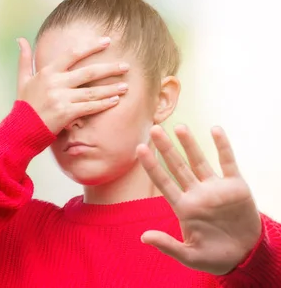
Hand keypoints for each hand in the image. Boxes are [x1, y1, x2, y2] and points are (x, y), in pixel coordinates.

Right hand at [16, 37, 128, 133]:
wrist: (20, 130)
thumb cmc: (24, 105)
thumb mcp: (22, 80)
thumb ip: (25, 59)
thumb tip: (21, 39)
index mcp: (47, 72)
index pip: (72, 54)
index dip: (91, 46)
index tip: (107, 41)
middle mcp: (56, 83)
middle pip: (88, 72)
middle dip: (109, 68)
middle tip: (126, 66)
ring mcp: (61, 98)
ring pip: (92, 91)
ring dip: (111, 88)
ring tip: (125, 86)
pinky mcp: (66, 113)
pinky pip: (89, 107)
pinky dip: (103, 104)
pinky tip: (115, 100)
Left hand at [137, 125, 261, 274]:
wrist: (244, 256)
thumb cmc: (213, 257)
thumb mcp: (189, 256)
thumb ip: (167, 245)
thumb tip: (143, 237)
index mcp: (183, 207)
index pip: (163, 182)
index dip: (152, 166)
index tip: (139, 149)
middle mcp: (197, 194)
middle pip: (177, 166)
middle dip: (166, 149)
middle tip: (154, 129)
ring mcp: (215, 189)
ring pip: (199, 161)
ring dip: (190, 144)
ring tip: (179, 127)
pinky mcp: (236, 187)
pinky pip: (228, 163)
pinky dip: (222, 146)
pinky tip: (215, 130)